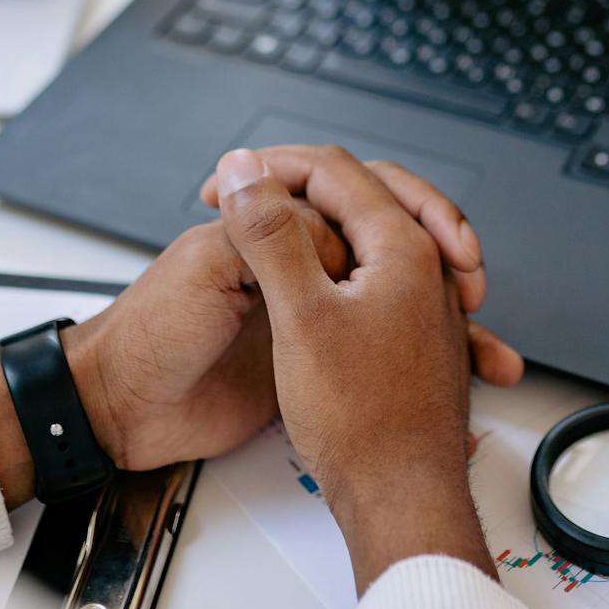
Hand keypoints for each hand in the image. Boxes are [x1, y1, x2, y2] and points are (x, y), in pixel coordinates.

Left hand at [0, 150, 502, 503]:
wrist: (121, 412)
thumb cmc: (150, 334)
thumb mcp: (208, 270)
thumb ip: (271, 242)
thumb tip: (335, 228)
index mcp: (276, 228)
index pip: (360, 196)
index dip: (408, 213)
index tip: (440, 249)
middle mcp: (303, 263)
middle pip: (395, 242)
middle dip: (446, 258)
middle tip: (471, 287)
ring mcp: (314, 313)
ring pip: (403, 300)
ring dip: (452, 319)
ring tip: (488, 349)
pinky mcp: (316, 363)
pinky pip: (383, 355)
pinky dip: (427, 366)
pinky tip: (463, 384)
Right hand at [209, 144, 523, 594]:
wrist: (401, 502)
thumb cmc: (360, 422)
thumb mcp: (299, 316)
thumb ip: (272, 235)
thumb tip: (246, 172)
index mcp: (404, 248)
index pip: (336, 172)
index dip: (272, 169)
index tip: (227, 187)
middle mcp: (428, 268)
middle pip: (371, 189)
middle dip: (311, 182)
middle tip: (259, 190)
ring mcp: (428, 303)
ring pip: (380, 231)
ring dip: (331, 221)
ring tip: (281, 229)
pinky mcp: (418, 336)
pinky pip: (385, 273)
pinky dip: (347, 261)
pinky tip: (321, 283)